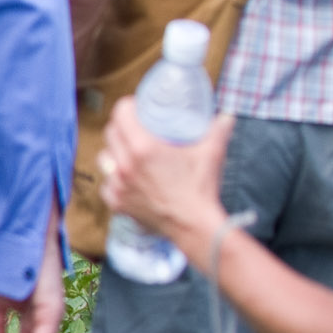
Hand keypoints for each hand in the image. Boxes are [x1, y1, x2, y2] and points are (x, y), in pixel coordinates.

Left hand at [100, 100, 231, 250]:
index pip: (121, 113)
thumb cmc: (201, 189)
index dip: (127, 106)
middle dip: (121, 126)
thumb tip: (227, 116)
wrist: (194, 226)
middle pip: (111, 133)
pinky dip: (114, 181)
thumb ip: (219, 130)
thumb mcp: (211, 154)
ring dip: (114, 153)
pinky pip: (107, 185)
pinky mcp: (117, 203)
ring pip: (105, 159)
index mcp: (143, 148)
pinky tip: (126, 180)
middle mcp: (124, 165)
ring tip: (127, 153)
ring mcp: (118, 185)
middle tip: (134, 128)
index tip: (136, 108)